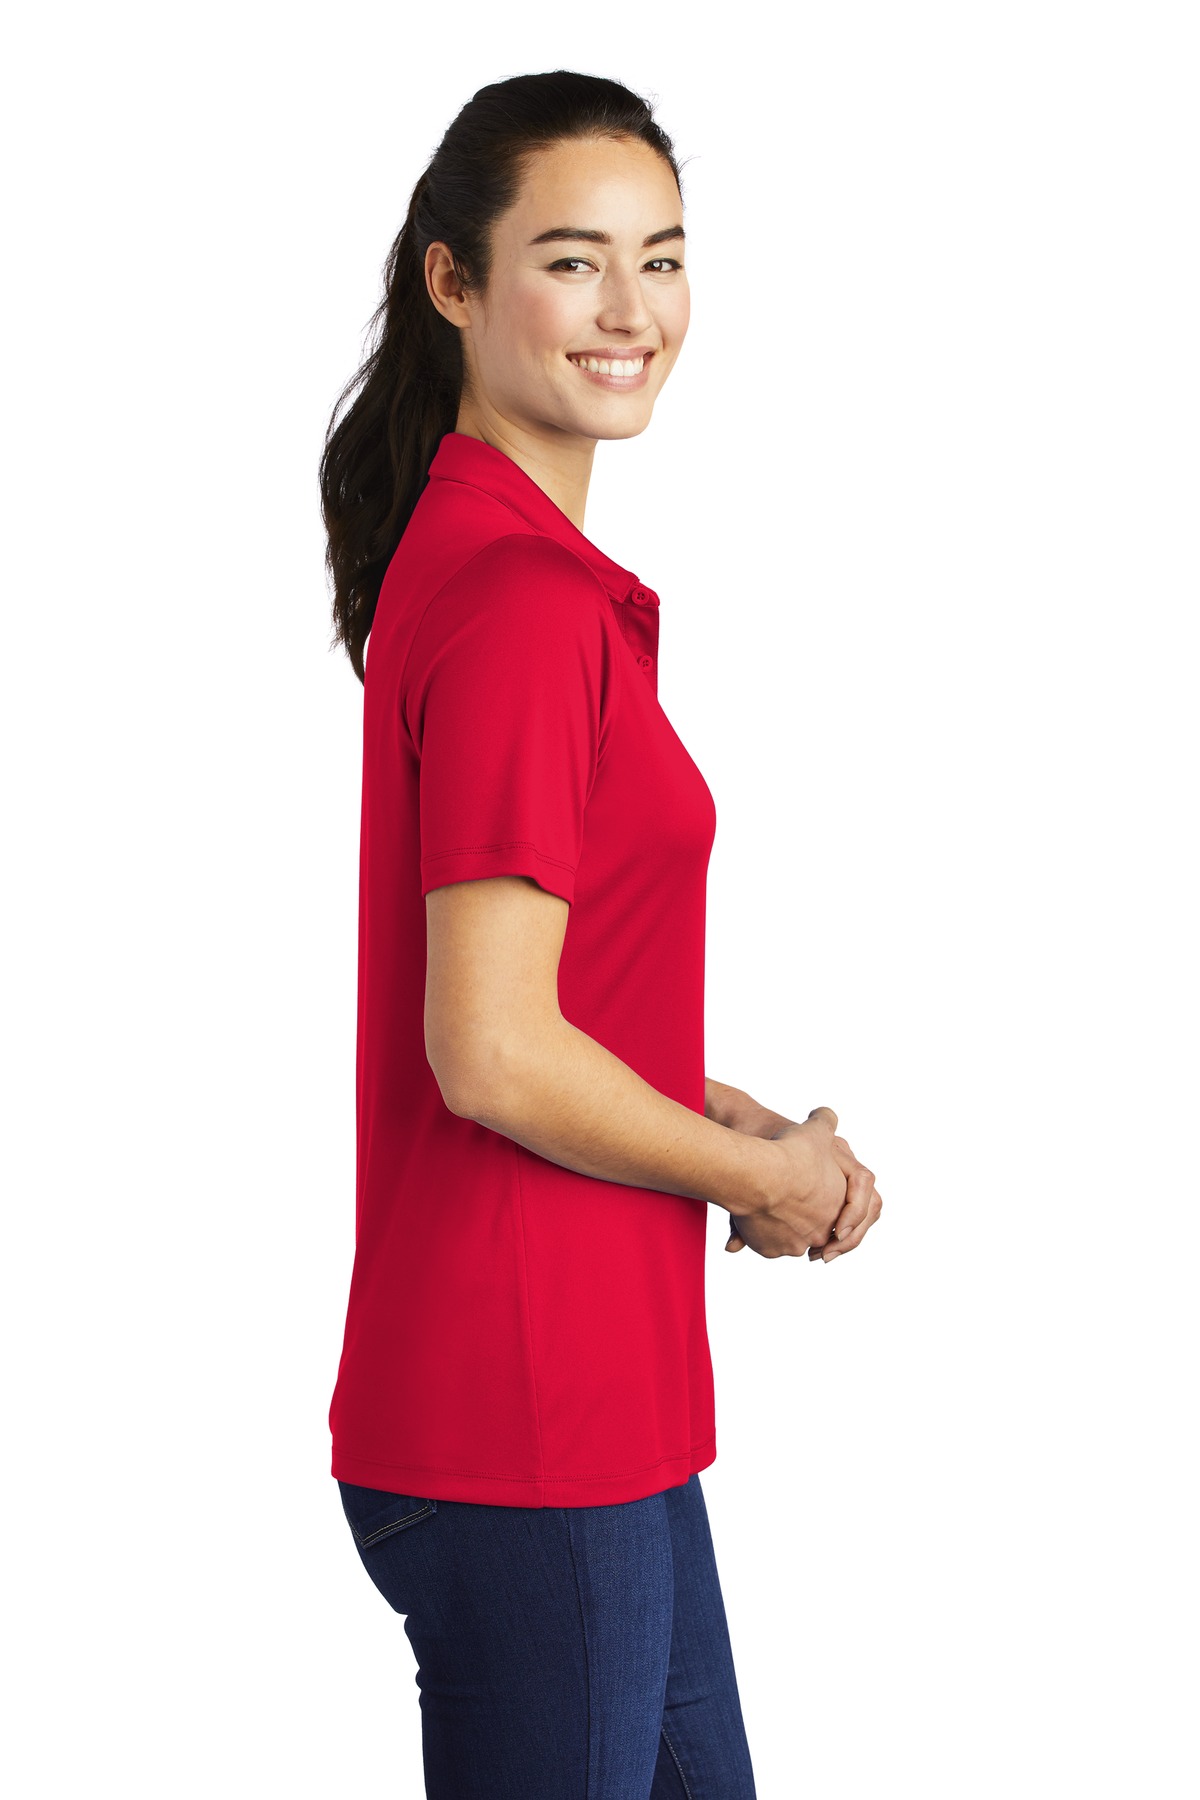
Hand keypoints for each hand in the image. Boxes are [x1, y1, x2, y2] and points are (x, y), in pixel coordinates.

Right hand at [724, 1105, 882, 1261]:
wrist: (753, 1172)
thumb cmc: (787, 1152)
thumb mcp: (814, 1129)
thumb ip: (824, 1121)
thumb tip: (825, 1114)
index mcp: (838, 1206)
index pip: (849, 1218)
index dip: (838, 1213)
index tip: (820, 1201)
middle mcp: (821, 1231)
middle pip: (821, 1232)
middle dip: (810, 1222)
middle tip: (795, 1207)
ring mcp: (795, 1243)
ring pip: (793, 1239)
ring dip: (785, 1229)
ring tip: (768, 1207)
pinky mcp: (770, 1249)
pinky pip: (769, 1245)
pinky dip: (763, 1235)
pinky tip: (752, 1216)